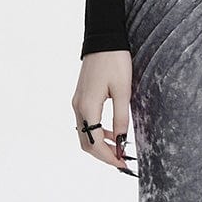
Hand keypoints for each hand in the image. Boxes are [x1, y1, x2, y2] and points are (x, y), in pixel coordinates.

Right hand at [72, 50, 137, 176]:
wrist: (103, 37)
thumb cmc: (115, 60)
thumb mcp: (123, 90)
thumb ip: (121, 118)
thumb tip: (121, 141)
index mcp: (88, 107)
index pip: (95, 143)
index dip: (109, 157)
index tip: (123, 163)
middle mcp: (78, 107)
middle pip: (86, 142)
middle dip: (103, 154)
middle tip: (121, 159)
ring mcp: (77, 101)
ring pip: (85, 133)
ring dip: (100, 144)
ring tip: (119, 147)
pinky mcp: (81, 96)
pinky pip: (86, 121)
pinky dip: (97, 131)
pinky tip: (111, 131)